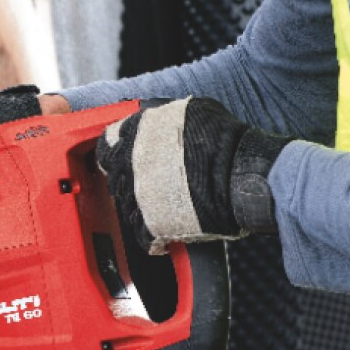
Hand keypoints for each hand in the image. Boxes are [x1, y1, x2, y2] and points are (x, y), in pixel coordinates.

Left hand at [94, 97, 291, 254]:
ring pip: (126, 208)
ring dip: (140, 210)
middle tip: (148, 187)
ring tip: (161, 210)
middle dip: (128, 183)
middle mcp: (131, 163)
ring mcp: (138, 195)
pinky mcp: (151, 223)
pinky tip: (163, 237)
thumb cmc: (226, 142)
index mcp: (138, 133)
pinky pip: (141, 235)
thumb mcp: (193, 111)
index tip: (121, 160)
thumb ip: (167, 119)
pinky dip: (152, 238)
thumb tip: (164, 122)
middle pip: (115, 178)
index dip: (115, 154)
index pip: (107, 144)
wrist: (242, 176)